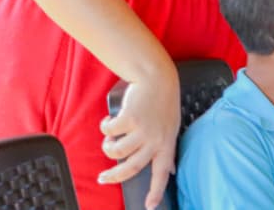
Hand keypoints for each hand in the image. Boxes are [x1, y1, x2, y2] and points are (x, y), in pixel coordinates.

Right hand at [98, 60, 180, 209]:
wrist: (157, 76)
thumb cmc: (162, 101)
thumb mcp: (170, 125)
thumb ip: (165, 146)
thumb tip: (169, 169)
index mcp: (166, 142)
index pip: (162, 173)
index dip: (155, 191)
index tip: (149, 206)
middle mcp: (155, 139)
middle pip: (130, 168)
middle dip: (113, 177)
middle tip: (103, 178)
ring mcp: (142, 129)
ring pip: (115, 151)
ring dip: (107, 146)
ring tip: (110, 137)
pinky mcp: (129, 119)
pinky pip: (108, 132)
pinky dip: (105, 127)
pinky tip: (110, 121)